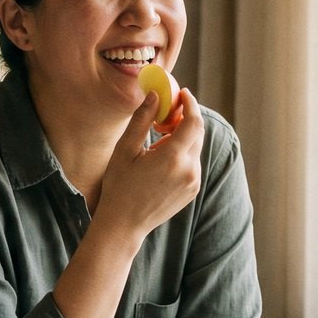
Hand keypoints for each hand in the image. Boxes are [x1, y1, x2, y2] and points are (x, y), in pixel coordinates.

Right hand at [94, 87, 203, 245]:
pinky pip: (193, 163)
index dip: (190, 104)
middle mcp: (189, 170)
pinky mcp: (193, 190)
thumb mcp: (125, 150)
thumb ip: (142, 120)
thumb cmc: (119, 185)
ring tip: (156, 145)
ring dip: (182, 138)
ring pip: (195, 148)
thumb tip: (155, 95)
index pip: (193, 121)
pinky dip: (182, 154)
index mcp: (173, 158)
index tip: (183, 94)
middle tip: (164, 118)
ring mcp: (194, 182)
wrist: (124, 224)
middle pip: (198, 132)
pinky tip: (160, 162)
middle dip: (185, 119)